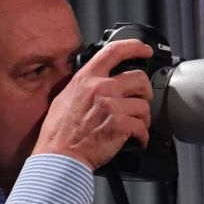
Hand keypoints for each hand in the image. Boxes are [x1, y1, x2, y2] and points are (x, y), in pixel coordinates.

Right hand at [32, 38, 156, 169]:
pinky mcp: (120, 125)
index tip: (145, 51)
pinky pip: (142, 128)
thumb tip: (96, 82)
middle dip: (145, 91)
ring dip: (142, 118)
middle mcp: (101, 88)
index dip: (135, 47)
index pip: (114, 51)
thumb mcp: (64, 98)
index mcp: (86, 79)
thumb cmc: (58, 133)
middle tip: (141, 100)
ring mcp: (112, 106)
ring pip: (144, 106)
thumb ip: (83, 86)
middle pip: (139, 79)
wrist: (59, 156)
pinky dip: (142, 136)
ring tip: (134, 127)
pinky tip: (136, 140)